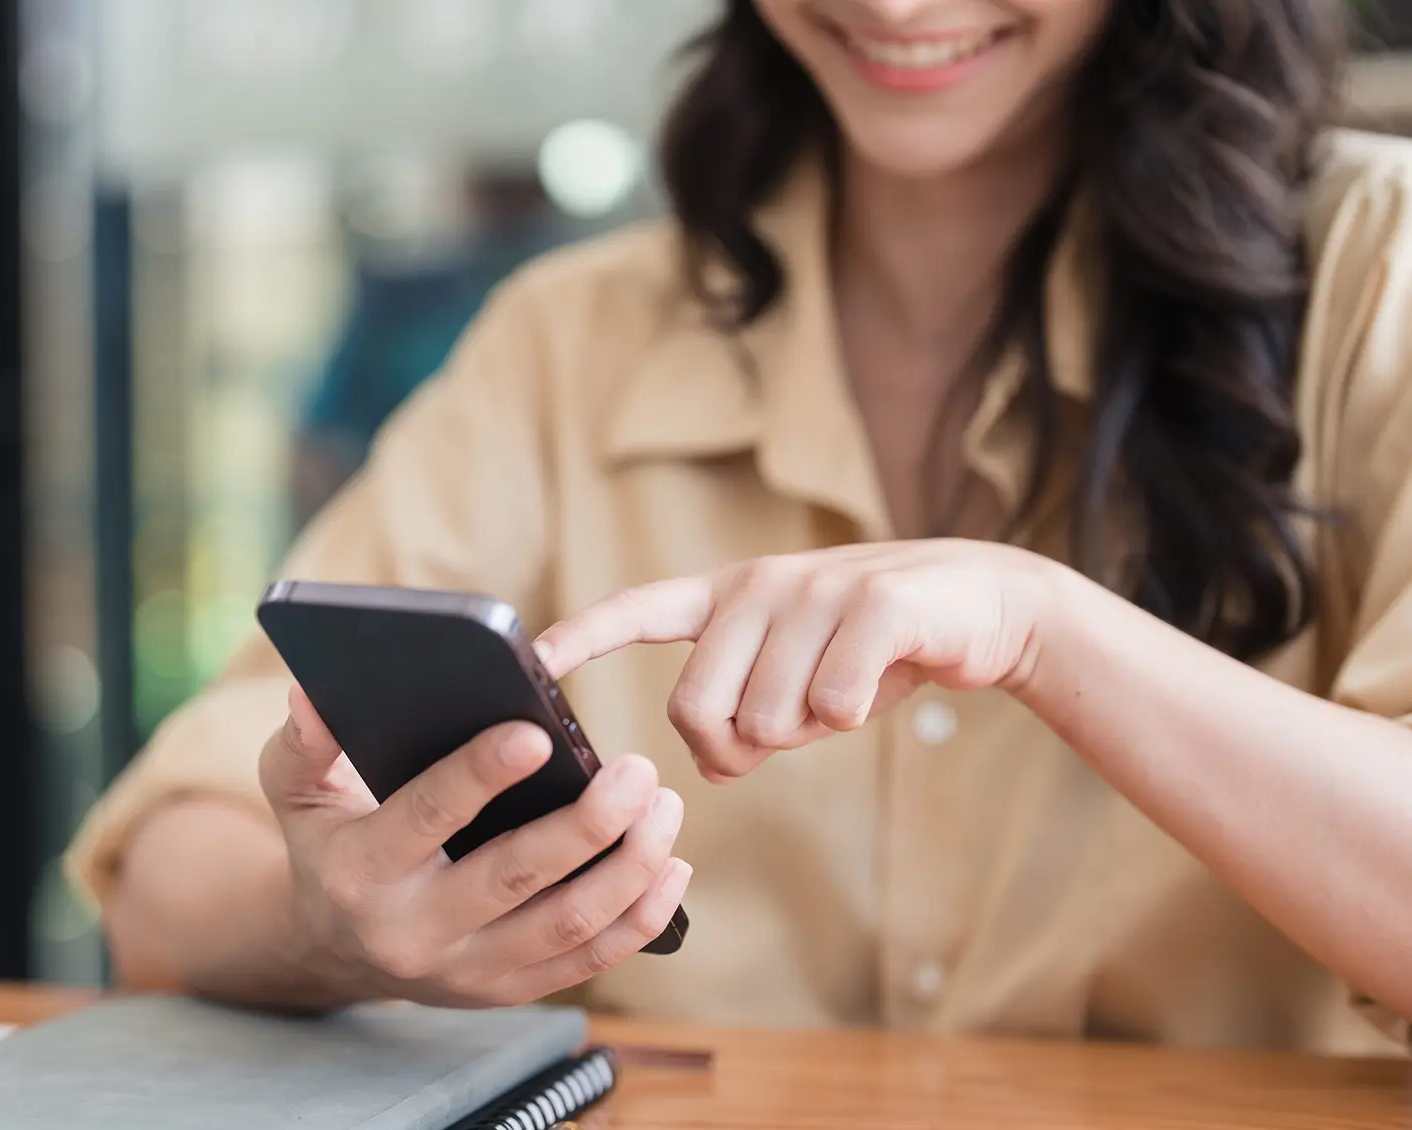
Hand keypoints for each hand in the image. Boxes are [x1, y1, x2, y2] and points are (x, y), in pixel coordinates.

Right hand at [257, 688, 690, 1007]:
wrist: (335, 951)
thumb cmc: (330, 846)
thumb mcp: (298, 793)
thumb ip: (306, 742)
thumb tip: (315, 691)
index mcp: (362, 872)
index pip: (427, 817)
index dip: (480, 775)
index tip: (538, 732)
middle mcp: (415, 931)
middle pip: (515, 878)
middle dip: (587, 824)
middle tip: (638, 770)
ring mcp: (468, 970)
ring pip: (566, 924)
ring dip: (630, 866)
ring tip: (665, 805)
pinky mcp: (510, 990)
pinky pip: (589, 960)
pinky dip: (640, 917)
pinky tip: (672, 866)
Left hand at [538, 540, 1056, 779]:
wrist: (982, 603)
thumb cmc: (874, 649)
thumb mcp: (797, 676)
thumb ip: (743, 708)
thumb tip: (712, 762)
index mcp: (729, 596)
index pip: (639, 610)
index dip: (584, 636)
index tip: (535, 660)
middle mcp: (759, 585)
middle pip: (695, 708)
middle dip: (735, 748)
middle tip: (786, 732)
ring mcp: (814, 590)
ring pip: (766, 718)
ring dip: (808, 732)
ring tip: (844, 689)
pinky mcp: (872, 606)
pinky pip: (832, 707)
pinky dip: (852, 718)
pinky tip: (879, 684)